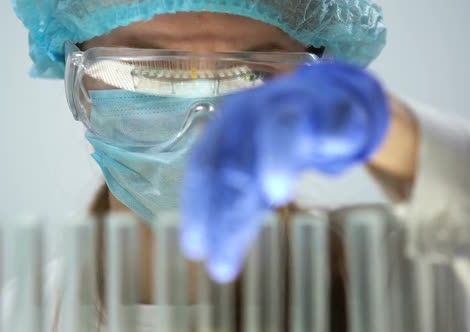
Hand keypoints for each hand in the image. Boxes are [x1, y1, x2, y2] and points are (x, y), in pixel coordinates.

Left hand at [179, 62, 389, 281]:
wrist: (328, 98)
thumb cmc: (279, 140)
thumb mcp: (254, 169)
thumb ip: (237, 202)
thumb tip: (212, 251)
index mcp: (226, 127)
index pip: (205, 166)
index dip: (198, 207)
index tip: (196, 249)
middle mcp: (255, 112)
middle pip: (239, 162)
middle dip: (231, 214)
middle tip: (226, 262)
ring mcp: (295, 107)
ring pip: (281, 128)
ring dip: (277, 157)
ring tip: (277, 195)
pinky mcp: (337, 108)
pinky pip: (334, 122)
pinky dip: (331, 135)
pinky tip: (329, 150)